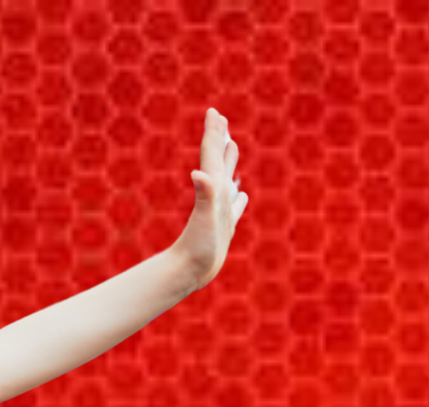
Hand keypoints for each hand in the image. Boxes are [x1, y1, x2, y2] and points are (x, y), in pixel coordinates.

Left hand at [172, 108, 248, 292]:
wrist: (187, 272)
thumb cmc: (196, 248)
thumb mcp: (205, 218)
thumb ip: (205, 194)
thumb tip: (199, 173)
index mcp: (212, 189)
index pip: (211, 154)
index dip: (214, 132)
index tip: (213, 111)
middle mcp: (215, 197)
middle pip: (218, 160)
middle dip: (220, 139)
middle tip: (219, 119)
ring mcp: (219, 211)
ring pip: (226, 180)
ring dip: (229, 162)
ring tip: (232, 146)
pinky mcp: (223, 228)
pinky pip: (234, 209)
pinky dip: (238, 200)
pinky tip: (241, 197)